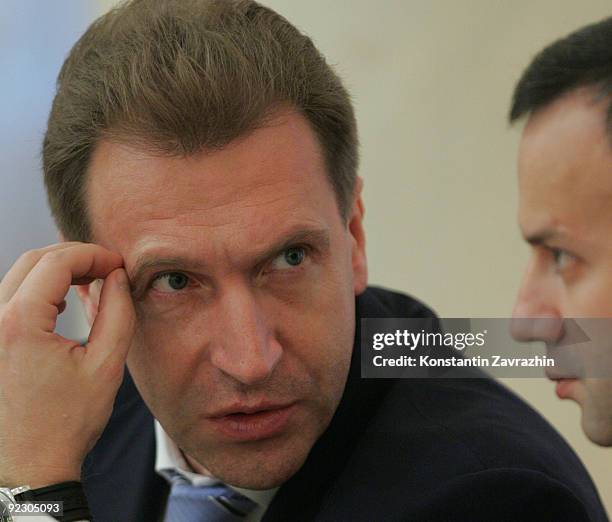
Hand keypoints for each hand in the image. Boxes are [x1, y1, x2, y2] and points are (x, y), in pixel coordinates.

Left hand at [0, 242, 134, 486]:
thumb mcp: (106, 365)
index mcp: (19, 324)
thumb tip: (117, 276)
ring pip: (19, 275)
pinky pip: (10, 297)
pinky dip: (39, 289)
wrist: (28, 465)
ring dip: (56, 270)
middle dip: (75, 256)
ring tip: (90, 281)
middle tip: (107, 269)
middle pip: (35, 261)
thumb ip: (118, 311)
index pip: (57, 262)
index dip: (93, 254)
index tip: (118, 264)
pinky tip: (62, 303)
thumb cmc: (67, 421)